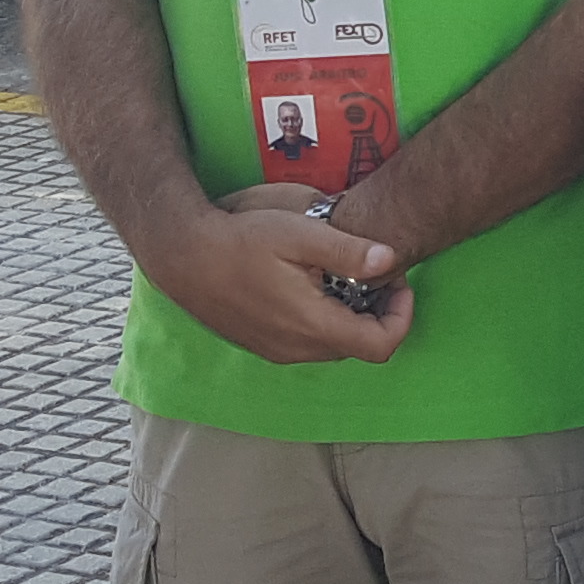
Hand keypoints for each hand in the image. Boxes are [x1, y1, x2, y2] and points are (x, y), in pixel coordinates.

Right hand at [146, 198, 410, 365]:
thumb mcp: (300, 233)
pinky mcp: (262, 345)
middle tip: (374, 272)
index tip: (397, 282)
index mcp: (312, 325)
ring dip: (350, 316)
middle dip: (377, 313)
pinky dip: (323, 319)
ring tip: (343, 275)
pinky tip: (313, 284)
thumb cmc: (240, 239)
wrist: (182, 254)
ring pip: (333, 344)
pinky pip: (307, 342)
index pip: (381, 345)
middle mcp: (296, 348)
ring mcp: (277, 350)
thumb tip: (390, 260)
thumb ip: (348, 250)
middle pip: (359, 345)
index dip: (401, 316)